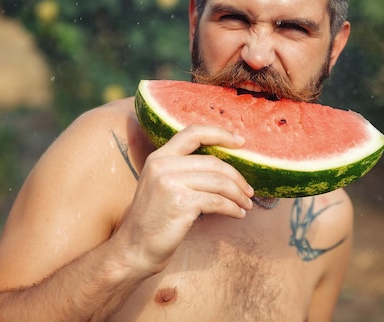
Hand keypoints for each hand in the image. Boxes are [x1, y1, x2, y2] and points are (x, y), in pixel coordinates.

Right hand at [115, 125, 253, 272]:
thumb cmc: (152, 221)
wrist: (134, 250)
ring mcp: (171, 183)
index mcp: (158, 157)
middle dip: (237, 177)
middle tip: (248, 191)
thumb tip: (222, 168)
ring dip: (238, 194)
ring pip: (219, 182)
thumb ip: (182, 170)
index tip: (240, 142)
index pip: (193, 133)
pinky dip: (232, 208)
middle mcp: (163, 165)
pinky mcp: (181, 203)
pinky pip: (218, 201)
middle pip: (213, 162)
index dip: (220, 134)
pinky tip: (237, 214)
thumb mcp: (160, 186)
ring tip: (246, 204)